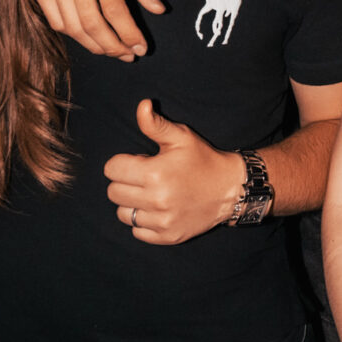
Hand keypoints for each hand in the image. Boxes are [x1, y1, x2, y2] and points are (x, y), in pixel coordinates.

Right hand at [34, 0, 164, 60]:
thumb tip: (159, 10)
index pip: (114, 8)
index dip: (128, 33)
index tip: (141, 49)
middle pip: (92, 23)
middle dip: (113, 46)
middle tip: (128, 55)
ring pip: (73, 27)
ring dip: (95, 46)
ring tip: (112, 50)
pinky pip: (57, 22)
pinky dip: (75, 35)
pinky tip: (89, 37)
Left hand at [105, 100, 242, 242]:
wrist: (230, 190)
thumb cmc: (202, 160)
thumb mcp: (180, 137)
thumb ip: (155, 124)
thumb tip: (142, 105)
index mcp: (154, 173)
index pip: (111, 169)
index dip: (122, 162)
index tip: (139, 162)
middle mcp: (156, 200)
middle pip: (113, 192)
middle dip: (125, 182)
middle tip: (144, 178)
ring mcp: (162, 221)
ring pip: (123, 214)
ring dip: (132, 203)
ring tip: (149, 194)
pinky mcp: (168, 236)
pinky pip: (137, 231)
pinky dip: (143, 222)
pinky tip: (157, 210)